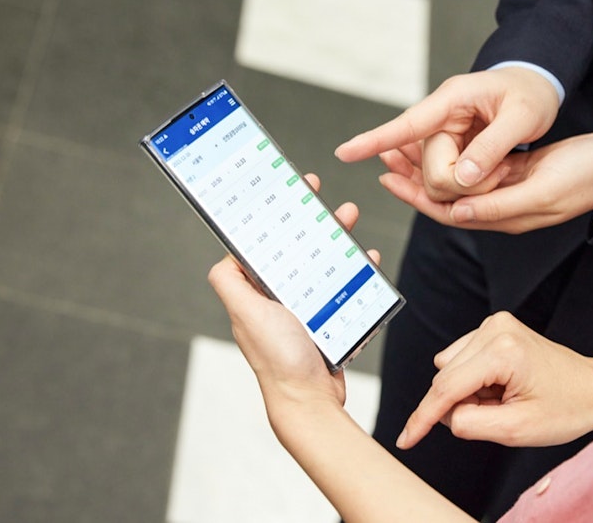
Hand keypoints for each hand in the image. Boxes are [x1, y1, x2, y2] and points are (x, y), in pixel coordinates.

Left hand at [207, 175, 380, 420]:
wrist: (310, 401)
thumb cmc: (278, 360)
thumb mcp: (248, 314)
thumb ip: (230, 283)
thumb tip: (223, 255)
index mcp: (257, 291)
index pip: (264, 243)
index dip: (273, 215)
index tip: (285, 191)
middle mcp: (279, 298)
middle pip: (296, 246)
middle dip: (309, 218)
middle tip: (320, 192)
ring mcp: (305, 308)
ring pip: (323, 261)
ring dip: (336, 237)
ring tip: (350, 216)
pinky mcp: (329, 320)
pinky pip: (345, 286)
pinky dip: (358, 271)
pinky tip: (369, 259)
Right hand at [334, 66, 559, 200]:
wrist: (537, 85)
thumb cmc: (532, 93)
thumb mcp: (523, 117)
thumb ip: (493, 146)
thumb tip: (462, 178)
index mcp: (452, 99)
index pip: (407, 125)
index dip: (375, 140)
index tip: (343, 152)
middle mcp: (441, 115)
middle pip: (428, 165)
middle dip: (460, 181)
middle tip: (501, 171)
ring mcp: (443, 132)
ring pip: (436, 176)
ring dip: (466, 184)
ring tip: (500, 168)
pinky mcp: (450, 146)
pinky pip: (444, 175)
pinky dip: (462, 183)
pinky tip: (478, 176)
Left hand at [379, 131, 592, 233]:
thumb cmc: (584, 177)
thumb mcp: (541, 191)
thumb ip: (499, 205)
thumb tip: (457, 211)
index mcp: (503, 217)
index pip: (447, 211)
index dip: (416, 196)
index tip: (389, 179)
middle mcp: (500, 209)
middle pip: (446, 198)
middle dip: (415, 180)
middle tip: (386, 158)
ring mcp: (508, 193)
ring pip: (458, 183)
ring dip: (431, 167)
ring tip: (406, 149)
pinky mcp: (516, 176)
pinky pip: (475, 170)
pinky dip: (455, 158)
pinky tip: (443, 145)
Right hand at [397, 312, 592, 448]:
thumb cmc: (566, 407)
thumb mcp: (517, 430)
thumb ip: (471, 424)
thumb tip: (445, 415)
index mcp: (503, 352)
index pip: (447, 388)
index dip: (423, 418)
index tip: (406, 438)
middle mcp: (496, 329)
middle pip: (446, 377)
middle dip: (459, 405)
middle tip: (494, 417)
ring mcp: (496, 324)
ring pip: (451, 368)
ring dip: (467, 392)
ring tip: (503, 400)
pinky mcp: (496, 327)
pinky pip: (462, 358)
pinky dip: (473, 380)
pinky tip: (499, 387)